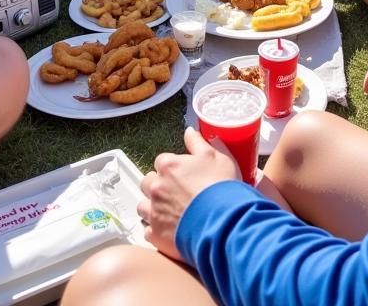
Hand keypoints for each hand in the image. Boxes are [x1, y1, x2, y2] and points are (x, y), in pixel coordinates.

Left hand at [138, 127, 239, 259]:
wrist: (224, 224)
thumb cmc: (221, 189)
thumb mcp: (215, 156)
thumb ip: (198, 142)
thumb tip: (189, 131)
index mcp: (168, 166)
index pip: (161, 161)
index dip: (173, 168)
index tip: (182, 176)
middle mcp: (156, 187)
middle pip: (147, 182)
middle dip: (158, 186)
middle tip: (176, 193)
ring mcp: (154, 212)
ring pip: (143, 207)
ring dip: (152, 208)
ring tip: (170, 212)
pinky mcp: (156, 235)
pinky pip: (148, 231)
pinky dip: (157, 230)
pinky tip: (171, 230)